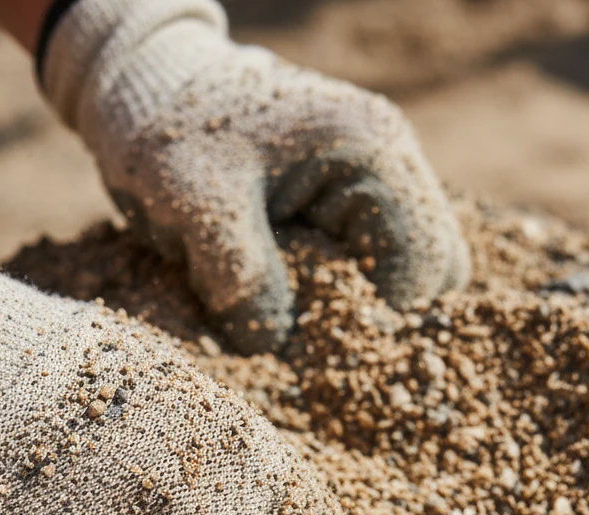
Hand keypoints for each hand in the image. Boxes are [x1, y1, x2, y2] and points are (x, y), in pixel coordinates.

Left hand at [43, 0, 469, 352]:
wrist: (154, 93)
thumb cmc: (174, 135)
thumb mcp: (195, 204)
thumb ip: (239, 274)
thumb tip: (274, 347)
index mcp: (373, 154)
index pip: (424, 268)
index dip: (375, 320)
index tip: (312, 346)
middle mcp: (393, 166)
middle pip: (434, 277)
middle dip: (373, 316)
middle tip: (303, 333)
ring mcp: (378, 185)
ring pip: (408, 277)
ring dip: (357, 309)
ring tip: (294, 311)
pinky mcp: (352, 207)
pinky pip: (374, 268)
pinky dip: (339, 295)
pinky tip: (291, 297)